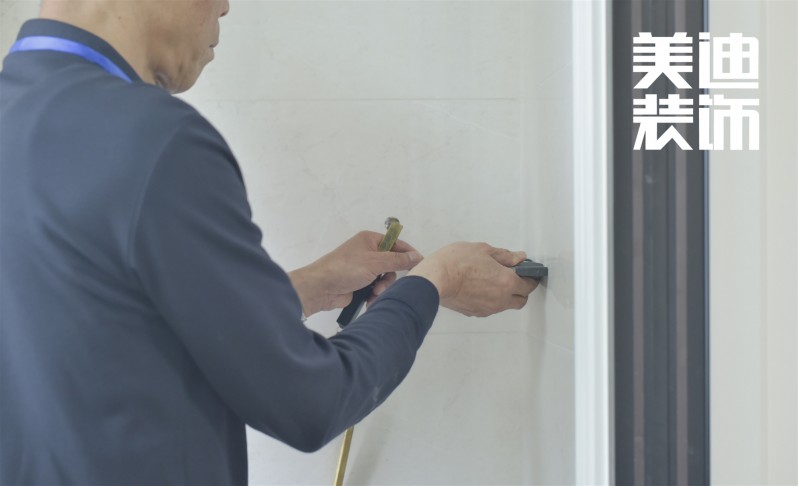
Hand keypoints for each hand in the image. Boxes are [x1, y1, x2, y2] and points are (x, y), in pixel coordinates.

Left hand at [288, 231, 422, 316]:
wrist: (320, 288)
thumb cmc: (345, 269)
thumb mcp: (375, 262)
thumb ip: (398, 260)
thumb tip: (417, 256)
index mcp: (369, 240)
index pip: (396, 243)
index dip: (408, 253)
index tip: (419, 264)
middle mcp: (367, 252)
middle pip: (391, 263)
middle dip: (389, 276)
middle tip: (384, 283)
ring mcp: (362, 268)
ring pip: (384, 277)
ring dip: (382, 287)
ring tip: (374, 292)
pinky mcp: (359, 282)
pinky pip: (375, 287)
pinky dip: (374, 294)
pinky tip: (370, 299)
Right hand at [407, 242, 537, 316]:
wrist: (434, 279)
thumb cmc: (455, 263)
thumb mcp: (483, 250)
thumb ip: (504, 255)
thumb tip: (518, 257)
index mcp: (506, 282)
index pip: (529, 285)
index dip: (531, 278)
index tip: (528, 272)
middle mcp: (500, 299)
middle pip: (520, 300)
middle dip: (521, 290)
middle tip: (514, 278)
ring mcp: (487, 308)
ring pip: (504, 305)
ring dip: (505, 296)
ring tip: (493, 281)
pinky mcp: (474, 312)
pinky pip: (489, 308)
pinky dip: (490, 300)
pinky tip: (480, 288)